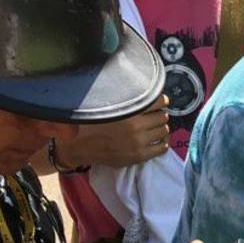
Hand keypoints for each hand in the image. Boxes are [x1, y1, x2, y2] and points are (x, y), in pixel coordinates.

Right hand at [54, 95, 170, 168]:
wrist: (79, 146)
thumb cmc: (90, 122)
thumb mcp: (104, 103)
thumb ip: (123, 97)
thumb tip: (142, 87)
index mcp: (127, 110)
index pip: (157, 101)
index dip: (160, 100)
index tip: (160, 101)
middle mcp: (135, 125)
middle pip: (162, 116)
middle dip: (159, 114)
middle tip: (153, 115)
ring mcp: (139, 142)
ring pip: (164, 130)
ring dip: (160, 128)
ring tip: (153, 127)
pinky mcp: (140, 155)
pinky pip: (162, 148)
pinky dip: (162, 143)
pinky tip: (155, 140)